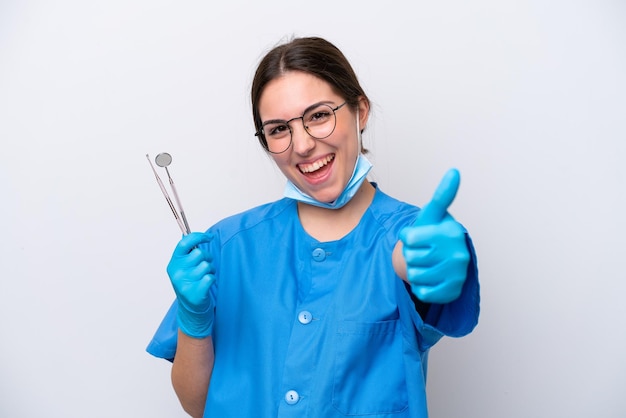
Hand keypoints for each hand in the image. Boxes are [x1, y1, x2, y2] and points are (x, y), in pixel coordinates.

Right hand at [166, 232, 215, 337]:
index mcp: (173, 263)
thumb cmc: (189, 284)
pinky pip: (210, 277)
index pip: (184, 243)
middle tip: (205, 265)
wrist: (190, 310)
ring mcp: (184, 284)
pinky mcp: (194, 293)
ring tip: (205, 276)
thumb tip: (189, 234)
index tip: (208, 237)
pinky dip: (212, 279)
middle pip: (199, 253)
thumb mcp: (182, 267)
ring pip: (206, 265)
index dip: (198, 236)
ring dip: (210, 269)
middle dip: (207, 257)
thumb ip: (186, 252)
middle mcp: (176, 272)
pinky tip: (206, 284)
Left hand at [399, 169, 469, 303]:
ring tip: (426, 264)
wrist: (443, 259)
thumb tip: (454, 171)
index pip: (409, 239)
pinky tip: (430, 278)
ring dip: (415, 271)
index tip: (418, 237)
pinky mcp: (452, 292)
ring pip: (415, 276)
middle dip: (411, 256)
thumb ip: (442, 195)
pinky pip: (422, 292)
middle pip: (411, 259)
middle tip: (423, 252)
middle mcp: (459, 255)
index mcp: (451, 233)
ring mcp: (457, 276)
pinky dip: (421, 287)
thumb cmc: (434, 235)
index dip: (408, 238)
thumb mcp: (433, 215)